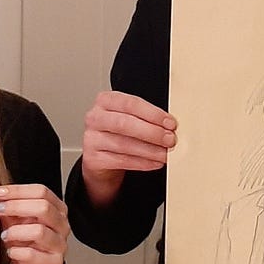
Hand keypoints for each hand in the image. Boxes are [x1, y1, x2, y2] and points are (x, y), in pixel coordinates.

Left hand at [0, 184, 70, 263]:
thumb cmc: (27, 242)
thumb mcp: (18, 221)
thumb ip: (11, 207)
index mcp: (56, 209)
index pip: (41, 192)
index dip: (18, 190)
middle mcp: (62, 225)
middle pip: (43, 207)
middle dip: (16, 206)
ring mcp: (60, 244)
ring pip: (39, 231)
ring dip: (16, 231)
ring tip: (4, 235)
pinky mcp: (53, 263)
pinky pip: (33, 254)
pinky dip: (17, 251)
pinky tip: (10, 251)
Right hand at [80, 90, 176, 206]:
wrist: (101, 156)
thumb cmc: (119, 133)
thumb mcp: (130, 119)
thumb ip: (147, 119)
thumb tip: (171, 127)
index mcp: (106, 101)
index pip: (130, 104)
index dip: (153, 114)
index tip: (170, 123)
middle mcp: (95, 117)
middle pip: (125, 123)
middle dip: (152, 132)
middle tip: (170, 139)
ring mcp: (92, 139)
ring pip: (124, 144)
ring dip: (149, 150)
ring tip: (165, 153)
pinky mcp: (93, 159)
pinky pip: (121, 161)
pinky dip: (142, 163)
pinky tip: (154, 162)